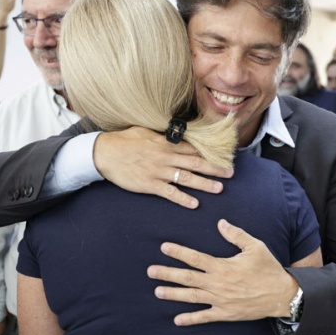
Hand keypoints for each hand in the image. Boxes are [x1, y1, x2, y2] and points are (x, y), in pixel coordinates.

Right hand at [94, 127, 232, 208]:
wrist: (104, 153)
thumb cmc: (125, 140)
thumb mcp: (146, 130)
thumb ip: (163, 134)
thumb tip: (177, 133)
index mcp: (166, 142)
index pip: (193, 147)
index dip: (210, 151)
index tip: (224, 155)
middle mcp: (166, 156)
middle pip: (196, 162)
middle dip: (215, 168)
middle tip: (230, 173)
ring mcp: (159, 171)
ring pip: (187, 178)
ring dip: (204, 184)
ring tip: (219, 189)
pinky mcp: (150, 184)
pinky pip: (170, 193)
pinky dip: (183, 199)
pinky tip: (194, 204)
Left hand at [148, 219, 297, 324]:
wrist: (282, 295)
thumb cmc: (268, 269)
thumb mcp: (255, 247)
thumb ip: (236, 235)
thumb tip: (220, 223)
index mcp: (223, 266)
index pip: (195, 258)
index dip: (178, 252)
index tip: (163, 247)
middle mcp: (218, 284)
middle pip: (188, 278)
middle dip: (167, 273)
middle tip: (150, 271)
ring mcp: (220, 300)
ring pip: (192, 297)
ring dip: (173, 294)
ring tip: (157, 291)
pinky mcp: (226, 313)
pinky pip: (205, 317)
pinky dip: (191, 319)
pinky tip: (177, 320)